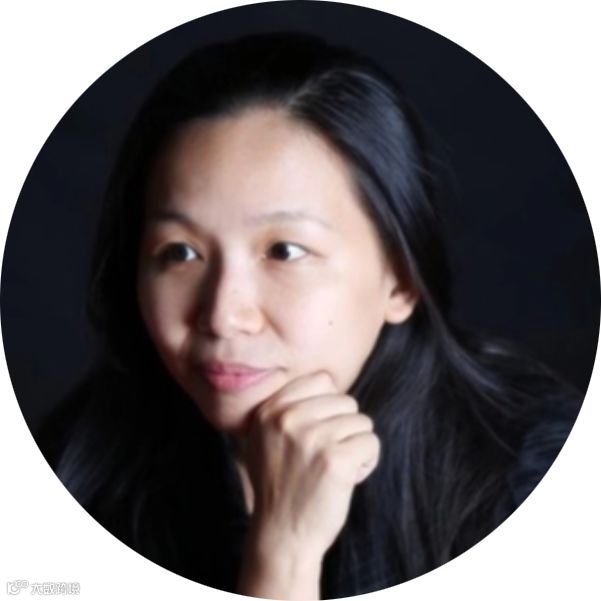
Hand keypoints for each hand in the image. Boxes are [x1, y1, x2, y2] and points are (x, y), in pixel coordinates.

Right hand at [241, 370, 379, 560]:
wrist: (281, 535)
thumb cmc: (279, 485)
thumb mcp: (264, 439)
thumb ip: (286, 408)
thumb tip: (329, 381)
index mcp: (269, 410)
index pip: (321, 380)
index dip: (330, 406)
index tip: (320, 432)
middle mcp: (287, 419)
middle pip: (345, 401)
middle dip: (344, 428)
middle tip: (326, 456)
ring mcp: (311, 438)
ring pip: (361, 421)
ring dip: (356, 446)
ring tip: (335, 468)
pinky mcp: (334, 459)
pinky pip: (371, 442)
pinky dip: (367, 461)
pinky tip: (348, 478)